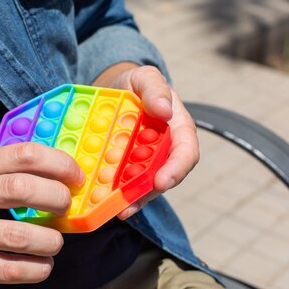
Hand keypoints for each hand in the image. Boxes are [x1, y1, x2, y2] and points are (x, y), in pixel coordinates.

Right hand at [0, 143, 83, 288]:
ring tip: (54, 244)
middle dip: (57, 199)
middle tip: (66, 208)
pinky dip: (33, 270)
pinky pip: (5, 270)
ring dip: (49, 242)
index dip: (57, 163)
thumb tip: (46, 176)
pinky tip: (40, 267)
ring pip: (19, 237)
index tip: (74, 176)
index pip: (21, 154)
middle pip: (23, 190)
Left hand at [93, 63, 199, 219]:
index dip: (176, 169)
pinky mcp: (126, 168)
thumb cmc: (134, 83)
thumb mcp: (144, 78)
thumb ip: (155, 88)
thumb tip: (165, 110)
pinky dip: (115, 194)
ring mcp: (145, 161)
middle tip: (130, 204)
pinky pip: (124, 184)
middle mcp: (164, 150)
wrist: (113, 89)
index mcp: (177, 129)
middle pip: (163, 176)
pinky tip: (103, 202)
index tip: (162, 181)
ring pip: (143, 186)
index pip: (186, 153)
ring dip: (131, 200)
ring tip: (116, 210)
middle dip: (148, 193)